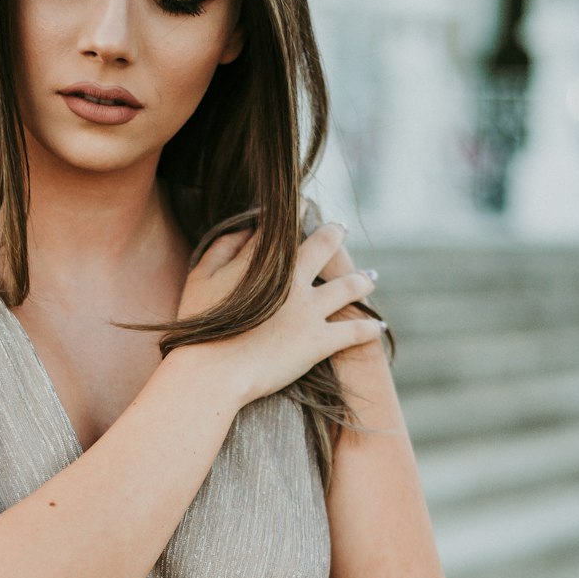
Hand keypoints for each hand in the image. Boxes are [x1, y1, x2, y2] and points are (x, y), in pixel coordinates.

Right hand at [177, 221, 379, 406]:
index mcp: (263, 260)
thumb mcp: (200, 277)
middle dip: (334, 233)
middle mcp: (293, 278)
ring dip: (362, 279)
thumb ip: (223, 247)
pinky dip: (369, 328)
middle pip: (323, 246)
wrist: (212, 371)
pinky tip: (379, 327)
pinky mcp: (319, 341)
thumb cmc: (199, 325)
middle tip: (341, 227)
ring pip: (348, 286)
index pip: (283, 227)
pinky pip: (354, 331)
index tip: (301, 206)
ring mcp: (310, 310)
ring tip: (372, 277)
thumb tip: (246, 228)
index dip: (293, 214)